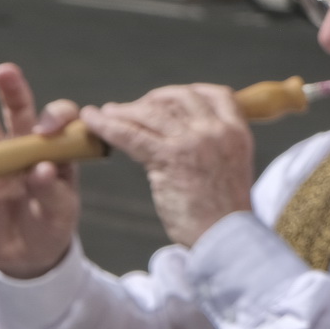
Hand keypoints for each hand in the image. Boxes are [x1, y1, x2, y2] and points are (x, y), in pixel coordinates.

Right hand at [0, 63, 81, 278]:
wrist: (24, 253)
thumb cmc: (51, 228)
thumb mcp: (59, 214)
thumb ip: (51, 192)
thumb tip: (40, 169)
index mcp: (58, 153)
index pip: (62, 124)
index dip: (56, 117)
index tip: (45, 128)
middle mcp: (28, 148)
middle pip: (20, 113)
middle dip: (13, 91)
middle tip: (5, 71)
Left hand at [79, 85, 253, 247]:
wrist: (226, 236)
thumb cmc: (224, 211)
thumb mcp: (230, 168)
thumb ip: (214, 146)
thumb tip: (186, 133)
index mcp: (237, 132)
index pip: (216, 94)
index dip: (188, 92)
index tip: (168, 100)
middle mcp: (217, 131)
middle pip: (178, 98)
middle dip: (152, 100)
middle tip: (133, 109)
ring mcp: (194, 142)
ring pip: (151, 113)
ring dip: (124, 111)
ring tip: (106, 114)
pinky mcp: (169, 157)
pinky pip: (131, 134)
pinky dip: (106, 124)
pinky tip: (92, 119)